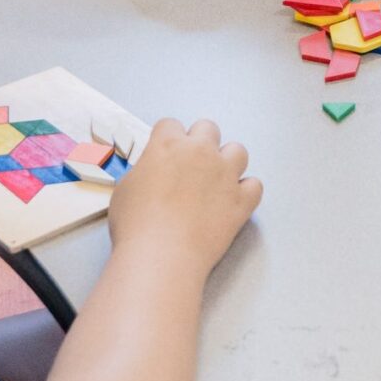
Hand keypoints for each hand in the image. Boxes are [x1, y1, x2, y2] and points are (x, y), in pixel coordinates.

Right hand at [107, 117, 261, 267]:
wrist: (161, 255)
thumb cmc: (137, 226)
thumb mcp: (126, 188)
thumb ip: (144, 172)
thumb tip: (151, 175)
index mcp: (168, 145)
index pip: (170, 125)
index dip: (167, 139)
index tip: (166, 152)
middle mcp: (200, 152)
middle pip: (208, 129)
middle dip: (200, 142)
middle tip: (191, 164)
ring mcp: (225, 174)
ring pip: (238, 151)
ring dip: (228, 161)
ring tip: (216, 179)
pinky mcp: (241, 200)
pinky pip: (254, 185)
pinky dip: (246, 191)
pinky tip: (233, 200)